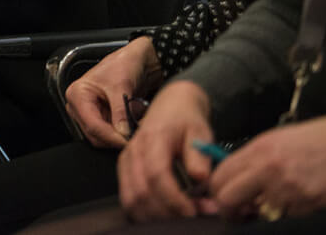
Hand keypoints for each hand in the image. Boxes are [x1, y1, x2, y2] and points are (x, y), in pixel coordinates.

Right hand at [65, 36, 161, 146]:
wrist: (138, 61)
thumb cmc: (124, 64)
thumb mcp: (122, 86)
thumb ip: (120, 111)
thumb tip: (122, 133)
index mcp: (78, 94)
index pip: (92, 125)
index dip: (111, 136)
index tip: (129, 141)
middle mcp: (80, 106)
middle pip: (94, 135)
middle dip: (115, 137)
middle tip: (135, 137)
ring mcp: (90, 113)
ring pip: (102, 138)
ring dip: (120, 135)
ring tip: (135, 126)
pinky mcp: (101, 117)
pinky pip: (110, 134)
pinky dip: (123, 132)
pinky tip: (133, 123)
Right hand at [117, 80, 217, 219]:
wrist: (170, 106)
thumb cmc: (186, 120)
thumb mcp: (200, 132)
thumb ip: (199, 156)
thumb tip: (200, 178)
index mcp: (153, 139)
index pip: (156, 174)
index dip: (173, 198)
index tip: (193, 212)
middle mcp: (133, 151)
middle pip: (140, 191)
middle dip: (167, 213)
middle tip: (193, 218)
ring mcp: (126, 161)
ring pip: (131, 199)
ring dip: (155, 216)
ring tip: (181, 217)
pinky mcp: (125, 171)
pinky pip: (128, 198)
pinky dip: (145, 213)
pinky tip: (165, 215)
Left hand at [208, 113, 325, 220]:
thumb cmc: (311, 140)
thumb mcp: (274, 141)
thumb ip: (250, 160)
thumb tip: (231, 180)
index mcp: (257, 151)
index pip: (220, 176)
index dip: (215, 190)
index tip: (218, 196)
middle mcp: (268, 170)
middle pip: (228, 198)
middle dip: (228, 208)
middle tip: (234, 211)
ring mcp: (287, 189)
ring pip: (257, 212)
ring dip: (260, 211)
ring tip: (271, 199)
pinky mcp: (305, 203)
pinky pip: (284, 215)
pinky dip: (285, 211)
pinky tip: (294, 197)